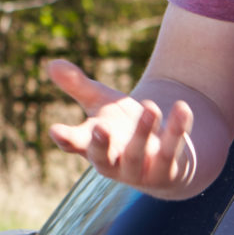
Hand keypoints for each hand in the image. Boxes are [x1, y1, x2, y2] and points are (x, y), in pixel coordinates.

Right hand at [44, 58, 197, 194]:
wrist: (159, 157)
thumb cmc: (122, 128)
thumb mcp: (101, 104)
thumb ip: (78, 87)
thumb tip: (52, 63)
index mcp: (92, 147)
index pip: (74, 145)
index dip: (65, 138)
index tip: (55, 130)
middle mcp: (113, 163)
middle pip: (103, 159)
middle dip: (101, 145)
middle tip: (101, 128)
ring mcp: (139, 171)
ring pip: (138, 156)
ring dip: (143, 133)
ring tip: (150, 107)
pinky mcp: (166, 171)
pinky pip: (171, 152)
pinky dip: (177, 130)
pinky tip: (182, 107)